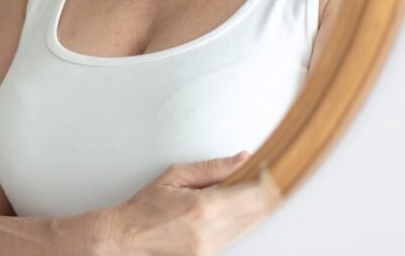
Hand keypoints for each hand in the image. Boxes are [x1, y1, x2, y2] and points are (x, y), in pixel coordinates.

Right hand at [97, 153, 280, 255]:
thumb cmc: (146, 207)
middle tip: (276, 174)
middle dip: (270, 192)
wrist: (128, 237)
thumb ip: (212, 168)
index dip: (269, 181)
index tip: (274, 167)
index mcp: (202, 207)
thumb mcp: (175, 176)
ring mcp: (212, 247)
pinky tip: (247, 206)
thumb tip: (242, 159)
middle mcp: (211, 231)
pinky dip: (248, 220)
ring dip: (262, 207)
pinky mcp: (211, 255)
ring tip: (263, 186)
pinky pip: (240, 236)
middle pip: (258, 213)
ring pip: (252, 226)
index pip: (252, 195)